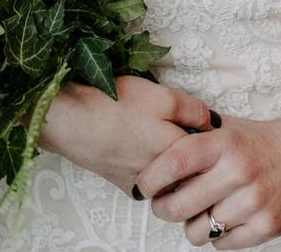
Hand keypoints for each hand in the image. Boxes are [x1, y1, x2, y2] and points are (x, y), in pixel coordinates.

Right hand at [37, 76, 217, 199]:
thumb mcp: (162, 96)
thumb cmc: (114, 103)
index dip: (205, 133)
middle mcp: (163, 176)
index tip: (195, 120)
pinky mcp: (123, 185)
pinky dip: (149, 167)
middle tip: (173, 125)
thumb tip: (212, 124)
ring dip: (169, 160)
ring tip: (151, 134)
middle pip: (191, 168)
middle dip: (191, 151)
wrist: (68, 120)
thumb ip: (193, 110)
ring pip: (170, 177)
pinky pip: (148, 181)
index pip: (208, 150)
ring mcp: (142, 184)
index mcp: (176, 151)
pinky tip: (135, 145)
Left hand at [133, 112, 280, 248]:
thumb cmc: (257, 142)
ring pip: (198, 231)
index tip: (145, 186)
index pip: (174, 164)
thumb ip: (192, 140)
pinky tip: (224, 218)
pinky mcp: (269, 225)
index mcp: (224, 144)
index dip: (152, 179)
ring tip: (201, 212)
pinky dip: (218, 236)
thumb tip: (149, 157)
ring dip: (194, 225)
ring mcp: (255, 201)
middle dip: (164, 209)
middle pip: (179, 206)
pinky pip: (223, 244)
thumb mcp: (224, 130)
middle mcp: (239, 171)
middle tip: (166, 204)